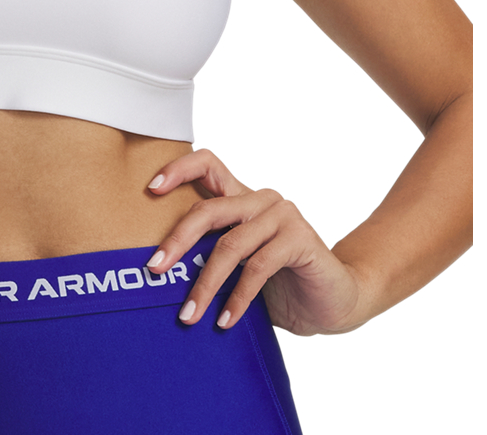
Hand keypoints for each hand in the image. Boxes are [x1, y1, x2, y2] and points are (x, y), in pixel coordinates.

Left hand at [145, 148, 365, 335]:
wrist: (335, 302)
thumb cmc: (280, 283)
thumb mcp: (238, 267)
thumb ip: (210, 256)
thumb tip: (160, 270)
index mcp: (242, 198)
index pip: (207, 165)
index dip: (178, 170)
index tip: (151, 189)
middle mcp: (260, 199)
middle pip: (208, 209)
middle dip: (177, 240)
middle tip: (155, 268)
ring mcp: (282, 216)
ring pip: (230, 245)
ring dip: (205, 283)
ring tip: (189, 314)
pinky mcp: (300, 239)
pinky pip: (258, 267)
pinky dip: (238, 298)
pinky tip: (225, 320)